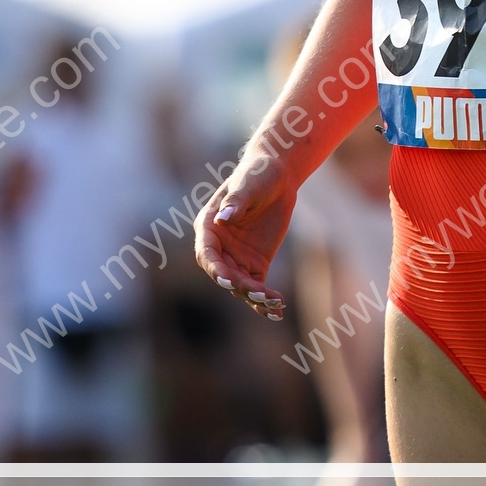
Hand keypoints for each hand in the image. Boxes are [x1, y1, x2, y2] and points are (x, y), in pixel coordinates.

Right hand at [193, 145, 292, 319]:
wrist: (278, 176)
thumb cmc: (257, 174)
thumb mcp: (248, 185)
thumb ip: (236, 201)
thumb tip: (223, 217)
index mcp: (208, 226)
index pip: (206, 254)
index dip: (215, 269)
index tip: (228, 281)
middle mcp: (219, 247)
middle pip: (223, 274)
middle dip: (240, 287)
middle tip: (261, 294)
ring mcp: (236, 258)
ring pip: (240, 286)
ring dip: (255, 298)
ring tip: (275, 303)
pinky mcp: (255, 265)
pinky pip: (256, 287)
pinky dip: (265, 300)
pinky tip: (278, 311)